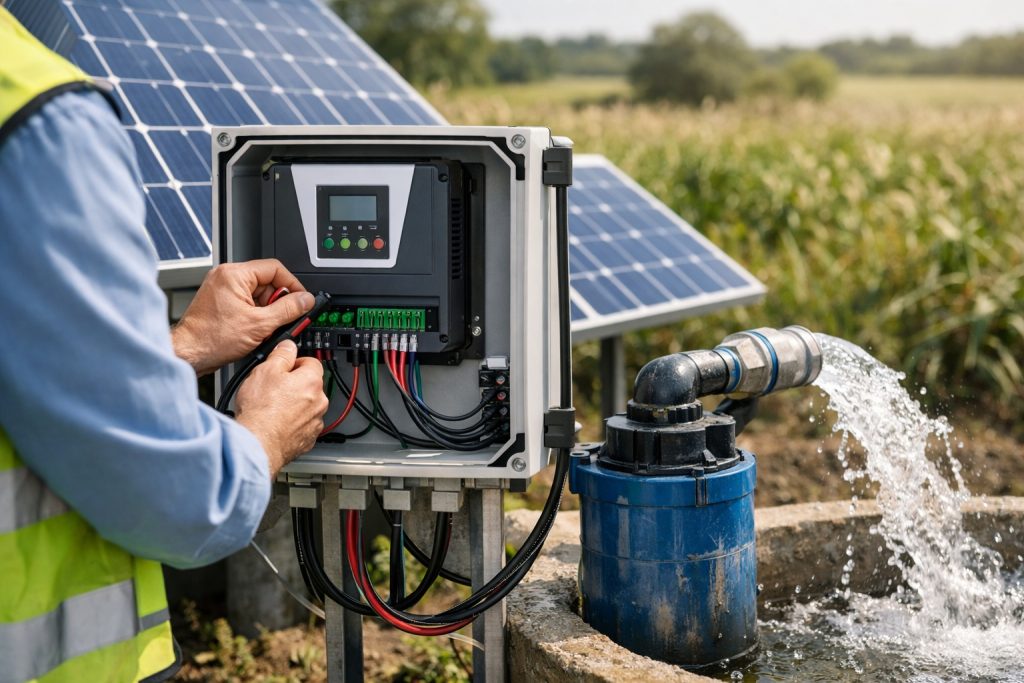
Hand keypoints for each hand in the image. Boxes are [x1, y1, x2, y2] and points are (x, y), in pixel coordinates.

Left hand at [172, 259, 313, 375]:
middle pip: (267, 282)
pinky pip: (247, 303)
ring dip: (268, 311)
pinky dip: (257, 316)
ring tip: (266, 329)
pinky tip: (256, 331)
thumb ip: (288, 310)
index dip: (293, 285)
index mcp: (234, 274)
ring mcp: (222, 289)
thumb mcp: (260, 324)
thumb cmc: (211, 338)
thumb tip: (306, 300)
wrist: (188, 354)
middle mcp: (226, 277)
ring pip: (258, 295)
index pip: (275, 268)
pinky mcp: (221, 302)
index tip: (302, 299)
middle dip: (279, 302)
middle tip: (285, 319)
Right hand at [234, 341, 328, 476]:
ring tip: (271, 408)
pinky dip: (291, 424)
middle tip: (273, 388)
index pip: (312, 362)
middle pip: (309, 385)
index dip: (295, 362)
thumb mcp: (266, 370)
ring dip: (293, 406)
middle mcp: (319, 402)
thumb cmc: (260, 410)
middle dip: (293, 385)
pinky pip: (302, 426)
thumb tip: (288, 346)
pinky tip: (275, 423)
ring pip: (306, 407)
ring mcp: (315, 422)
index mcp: (312, 381)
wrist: (257, 444)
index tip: (284, 367)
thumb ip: (281, 355)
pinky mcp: (307, 440)